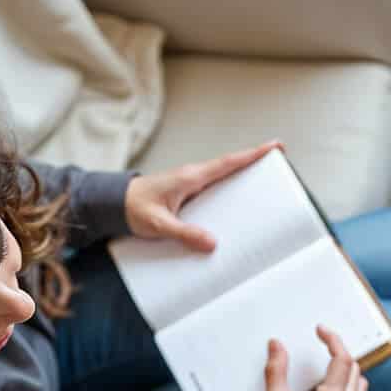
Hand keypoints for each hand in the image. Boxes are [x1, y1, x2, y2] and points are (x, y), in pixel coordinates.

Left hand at [124, 142, 282, 251]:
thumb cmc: (132, 209)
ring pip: (223, 176)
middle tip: (278, 161)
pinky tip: (235, 202)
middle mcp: (193, 176)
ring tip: (263, 182)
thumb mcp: (158, 224)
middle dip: (255, 162)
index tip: (274, 146)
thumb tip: (212, 244)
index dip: (252, 155)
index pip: (228, 163)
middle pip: (231, 166)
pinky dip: (228, 189)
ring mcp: (190, 183)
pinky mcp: (186, 193)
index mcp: (190, 177)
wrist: (112, 203)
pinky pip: (214, 188)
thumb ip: (184, 233)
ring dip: (242, 176)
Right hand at [262, 327, 366, 390]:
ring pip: (360, 385)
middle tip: (322, 351)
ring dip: (346, 375)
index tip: (323, 332)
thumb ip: (276, 369)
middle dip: (338, 357)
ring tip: (325, 376)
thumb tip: (277, 345)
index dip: (333, 340)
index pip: (342, 360)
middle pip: (354, 370)